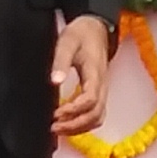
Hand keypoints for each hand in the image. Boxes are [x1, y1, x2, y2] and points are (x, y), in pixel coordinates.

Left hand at [49, 15, 113, 140]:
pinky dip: (83, 123)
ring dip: (79, 127)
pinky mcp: (98, 92)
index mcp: (95, 73)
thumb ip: (60, 61)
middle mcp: (102, 84)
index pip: (90, 99)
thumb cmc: (81, 34)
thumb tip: (55, 82)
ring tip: (59, 129)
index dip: (74, 110)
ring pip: (97, 118)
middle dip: (75, 125)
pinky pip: (96, 114)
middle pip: (95, 114)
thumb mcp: (67, 42)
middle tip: (54, 127)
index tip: (56, 113)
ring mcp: (102, 89)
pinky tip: (68, 123)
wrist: (96, 28)